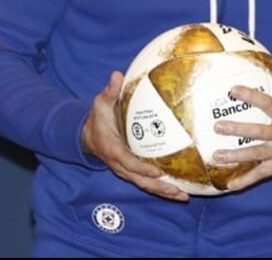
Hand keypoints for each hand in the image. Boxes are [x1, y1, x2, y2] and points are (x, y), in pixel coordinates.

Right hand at [81, 71, 188, 201]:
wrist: (88, 135)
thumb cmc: (98, 118)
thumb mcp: (100, 104)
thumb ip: (109, 92)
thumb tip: (116, 75)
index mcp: (113, 150)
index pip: (129, 162)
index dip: (143, 168)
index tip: (158, 171)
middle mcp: (120, 164)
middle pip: (140, 180)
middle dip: (159, 187)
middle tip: (179, 191)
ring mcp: (126, 170)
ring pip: (145, 184)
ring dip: (164, 191)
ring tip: (183, 196)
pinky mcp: (132, 171)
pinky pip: (147, 181)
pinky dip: (161, 187)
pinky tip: (179, 190)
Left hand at [212, 65, 271, 190]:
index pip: (268, 104)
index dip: (251, 96)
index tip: (234, 90)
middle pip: (258, 132)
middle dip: (237, 129)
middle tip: (218, 126)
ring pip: (256, 154)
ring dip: (235, 156)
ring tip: (216, 155)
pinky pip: (262, 174)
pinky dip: (246, 180)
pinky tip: (231, 185)